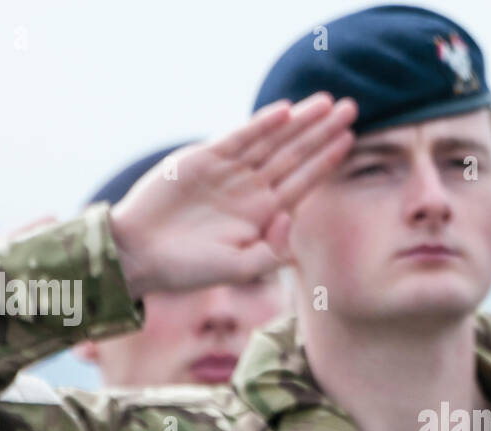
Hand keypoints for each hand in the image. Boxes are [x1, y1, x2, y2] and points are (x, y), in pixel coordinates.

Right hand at [108, 92, 356, 297]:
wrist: (139, 254)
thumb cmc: (189, 269)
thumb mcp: (238, 269)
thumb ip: (272, 251)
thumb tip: (290, 216)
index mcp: (263, 214)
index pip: (303, 181)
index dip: (326, 160)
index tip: (349, 139)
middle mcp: (251, 189)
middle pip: (295, 155)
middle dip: (322, 132)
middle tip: (351, 108)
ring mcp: (229, 172)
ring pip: (272, 141)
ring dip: (300, 122)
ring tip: (327, 102)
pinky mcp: (204, 159)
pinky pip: (239, 138)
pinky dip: (261, 125)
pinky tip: (286, 112)